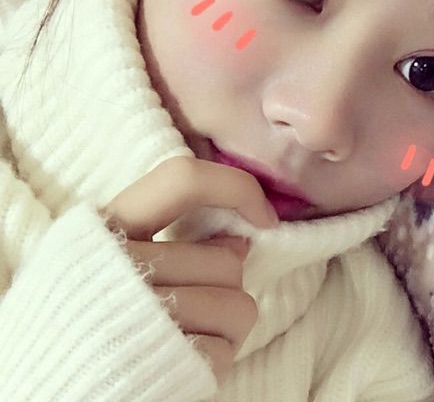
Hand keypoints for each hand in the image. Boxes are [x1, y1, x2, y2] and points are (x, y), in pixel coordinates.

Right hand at [99, 156, 279, 384]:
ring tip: (186, 332)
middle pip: (225, 259)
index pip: (182, 180)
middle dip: (223, 284)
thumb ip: (169, 240)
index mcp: (100, 231)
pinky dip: (216, 356)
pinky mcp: (161, 365)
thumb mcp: (111, 263)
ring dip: (225, 323)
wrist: (43, 393)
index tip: (262, 216)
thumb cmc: (88, 317)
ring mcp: (139, 318)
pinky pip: (227, 348)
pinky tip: (183, 357)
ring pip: (237, 303)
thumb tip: (240, 239)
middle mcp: (116, 268)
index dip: (236, 188)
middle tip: (189, 302)